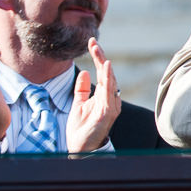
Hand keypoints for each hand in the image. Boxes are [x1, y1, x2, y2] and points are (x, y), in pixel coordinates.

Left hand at [67, 37, 120, 152]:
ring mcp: (111, 105)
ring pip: (109, 80)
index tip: (91, 43)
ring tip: (98, 50)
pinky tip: (105, 67)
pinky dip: (108, 78)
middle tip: (92, 42)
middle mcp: (110, 99)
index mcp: (104, 97)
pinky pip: (109, 92)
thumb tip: (85, 73)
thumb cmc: (81, 129)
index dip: (98, 58)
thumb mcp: (79, 105)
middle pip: (107, 74)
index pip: (102, 73)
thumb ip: (82, 90)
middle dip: (100, 56)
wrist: (81, 148)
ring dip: (104, 64)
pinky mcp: (108, 111)